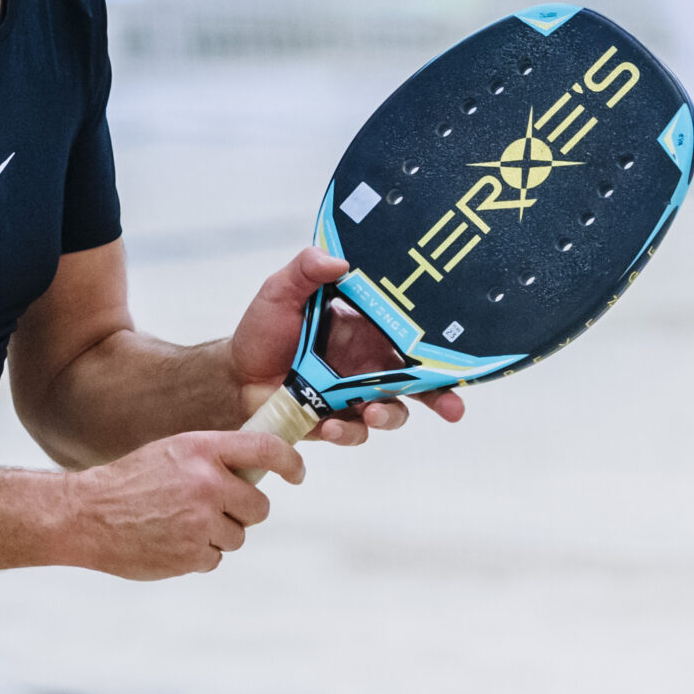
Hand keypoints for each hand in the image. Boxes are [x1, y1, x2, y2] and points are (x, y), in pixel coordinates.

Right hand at [63, 429, 302, 578]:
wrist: (85, 515)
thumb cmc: (129, 481)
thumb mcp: (172, 452)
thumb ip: (213, 459)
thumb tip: (255, 474)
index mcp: (201, 449)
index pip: (265, 448)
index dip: (291, 461)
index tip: (297, 474)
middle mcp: (206, 482)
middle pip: (258, 505)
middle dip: (241, 510)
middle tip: (209, 508)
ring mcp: (200, 521)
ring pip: (238, 535)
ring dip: (216, 535)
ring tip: (178, 524)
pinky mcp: (191, 554)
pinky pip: (216, 558)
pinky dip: (198, 554)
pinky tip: (169, 541)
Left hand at [228, 247, 464, 445]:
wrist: (235, 374)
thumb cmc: (263, 329)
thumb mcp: (281, 291)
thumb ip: (305, 270)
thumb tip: (338, 260)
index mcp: (367, 329)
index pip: (413, 336)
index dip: (440, 347)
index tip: (459, 355)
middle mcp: (369, 364)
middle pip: (419, 382)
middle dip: (443, 396)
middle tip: (454, 408)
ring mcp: (355, 395)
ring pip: (393, 412)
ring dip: (389, 415)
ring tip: (372, 413)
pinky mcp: (336, 421)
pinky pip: (354, 432)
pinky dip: (347, 431)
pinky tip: (329, 426)